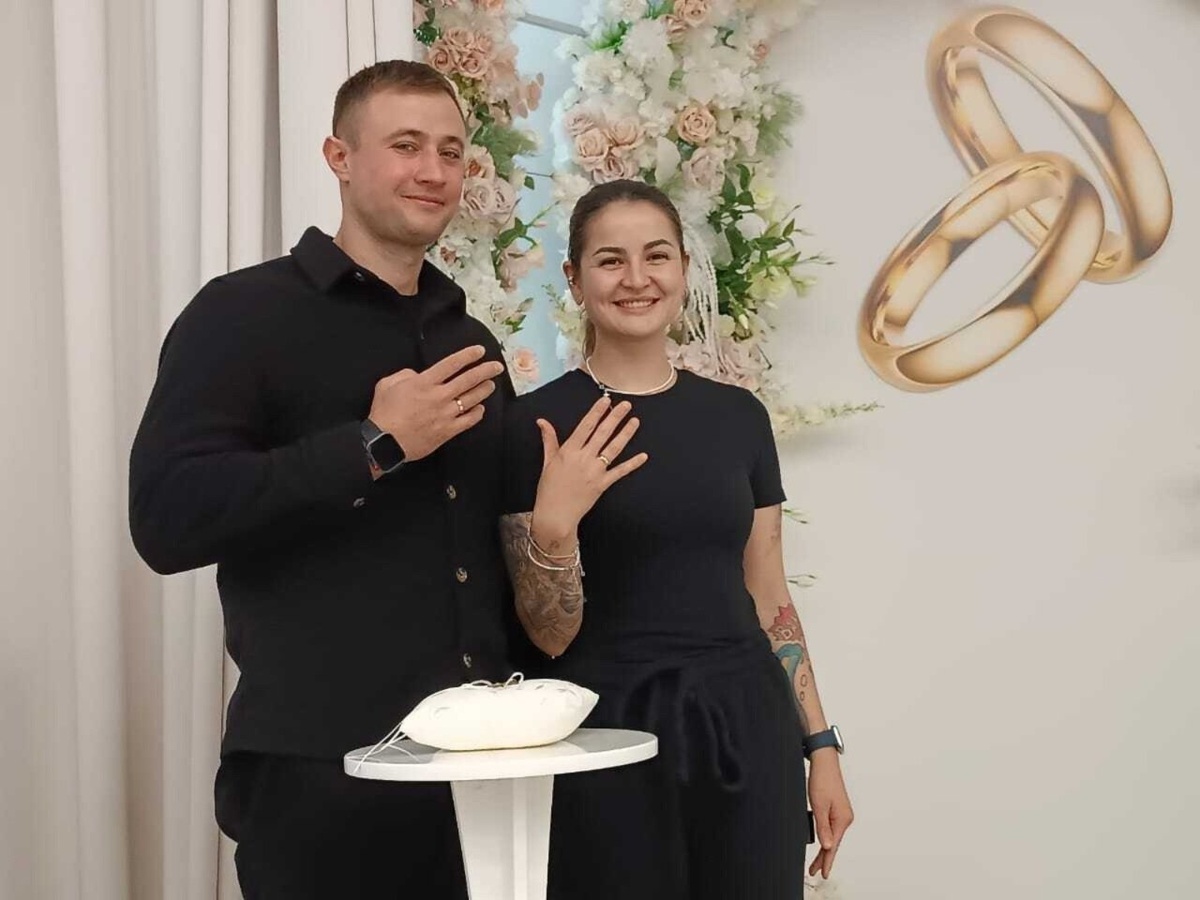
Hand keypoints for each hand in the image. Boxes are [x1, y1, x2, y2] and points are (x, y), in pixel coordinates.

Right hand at [367, 345, 503, 461]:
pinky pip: (468, 421)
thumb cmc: (383, 412)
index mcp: (424, 382)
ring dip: (484, 390)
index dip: (468, 355)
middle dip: (486, 371)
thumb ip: (405, 375)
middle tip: (497, 367)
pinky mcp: (448, 431)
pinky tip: (480, 409)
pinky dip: (477, 414)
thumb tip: (417, 375)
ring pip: (472, 399)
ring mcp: (446, 414)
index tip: (480, 351)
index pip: (452, 364)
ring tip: (491, 385)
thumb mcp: (387, 384)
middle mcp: (439, 396)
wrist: (384, 442)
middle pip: (468, 379)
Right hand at [530, 397, 647, 547]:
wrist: (555, 515)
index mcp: (569, 451)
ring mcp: (595, 471)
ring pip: (613, 449)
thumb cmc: (549, 489)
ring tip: (635, 421)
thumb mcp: (547, 461)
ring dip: (625, 434)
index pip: (585, 426)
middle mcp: (583, 458)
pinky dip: (632, 464)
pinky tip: (643, 456)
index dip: (597, 412)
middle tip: (626, 405)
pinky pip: (620, 472)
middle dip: (615, 417)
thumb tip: (542, 421)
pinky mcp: (602, 484)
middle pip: (602, 433)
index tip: (605, 400)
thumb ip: (548, 439)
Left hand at [807, 751, 853, 878]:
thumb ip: (823, 827)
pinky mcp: (837, 809)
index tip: (823, 873)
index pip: (833, 846)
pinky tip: (821, 842)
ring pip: (832, 836)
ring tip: (815, 861)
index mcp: (842, 819)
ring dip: (824, 848)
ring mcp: (842, 814)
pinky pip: (831, 827)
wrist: (824, 763)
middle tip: (814, 870)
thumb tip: (827, 846)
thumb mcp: (819, 806)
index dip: (827, 861)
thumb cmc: (822, 780)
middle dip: (823, 857)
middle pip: (833, 843)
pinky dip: (825, 836)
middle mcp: (845, 818)